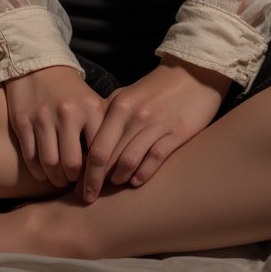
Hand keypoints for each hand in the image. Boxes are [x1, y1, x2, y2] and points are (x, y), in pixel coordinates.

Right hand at [2, 65, 107, 188]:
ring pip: (50, 164)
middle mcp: (67, 112)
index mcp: (90, 108)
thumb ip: (100, 129)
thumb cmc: (70, 90)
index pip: (98, 153)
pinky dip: (38, 170)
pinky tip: (43, 171)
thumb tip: (107, 167)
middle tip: (74, 182)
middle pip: (72, 164)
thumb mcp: (91, 102)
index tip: (96, 184)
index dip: (97, 174)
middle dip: (74, 179)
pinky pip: (30, 157)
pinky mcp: (22, 121)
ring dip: (55, 178)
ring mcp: (43, 117)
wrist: (38, 64)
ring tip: (60, 179)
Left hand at [80, 56, 230, 201]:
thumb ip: (108, 116)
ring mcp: (156, 124)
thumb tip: (86, 144)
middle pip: (107, 157)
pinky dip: (142, 174)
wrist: (193, 73)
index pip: (95, 146)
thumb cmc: (156, 89)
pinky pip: (154, 159)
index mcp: (119, 105)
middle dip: (95, 181)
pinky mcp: (177, 132)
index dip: (84, 171)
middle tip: (89, 198)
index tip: (77, 187)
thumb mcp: (128, 95)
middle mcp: (134, 115)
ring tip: (115, 187)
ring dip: (118, 179)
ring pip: (128, 161)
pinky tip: (136, 182)